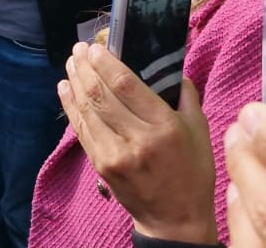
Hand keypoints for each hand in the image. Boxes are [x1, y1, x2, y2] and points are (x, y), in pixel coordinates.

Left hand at [58, 43, 216, 242]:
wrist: (174, 218)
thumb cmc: (191, 171)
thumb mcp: (200, 131)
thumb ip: (186, 96)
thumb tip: (170, 67)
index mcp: (164, 127)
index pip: (126, 86)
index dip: (106, 63)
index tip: (95, 47)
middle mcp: (136, 139)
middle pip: (101, 95)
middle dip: (86, 67)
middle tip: (79, 49)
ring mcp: (115, 154)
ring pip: (87, 110)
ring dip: (75, 82)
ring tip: (71, 62)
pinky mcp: (101, 165)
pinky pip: (81, 129)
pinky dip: (70, 106)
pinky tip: (65, 88)